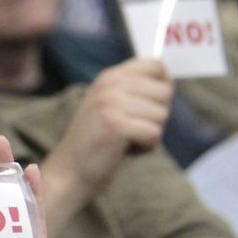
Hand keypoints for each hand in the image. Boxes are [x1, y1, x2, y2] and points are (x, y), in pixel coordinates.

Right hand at [45, 57, 171, 207]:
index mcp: (110, 76)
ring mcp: (112, 104)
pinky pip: (153, 133)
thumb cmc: (94, 142)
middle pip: (164, 92)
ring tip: (126, 140)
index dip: (164, 85)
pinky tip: (125, 151)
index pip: (155, 65)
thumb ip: (132, 90)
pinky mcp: (116, 126)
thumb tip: (167, 86)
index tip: (153, 104)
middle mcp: (110, 85)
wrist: (69, 172)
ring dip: (150, 133)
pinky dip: (145, 148)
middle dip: (156, 115)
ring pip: (161, 114)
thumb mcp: (108, 104)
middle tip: (133, 129)